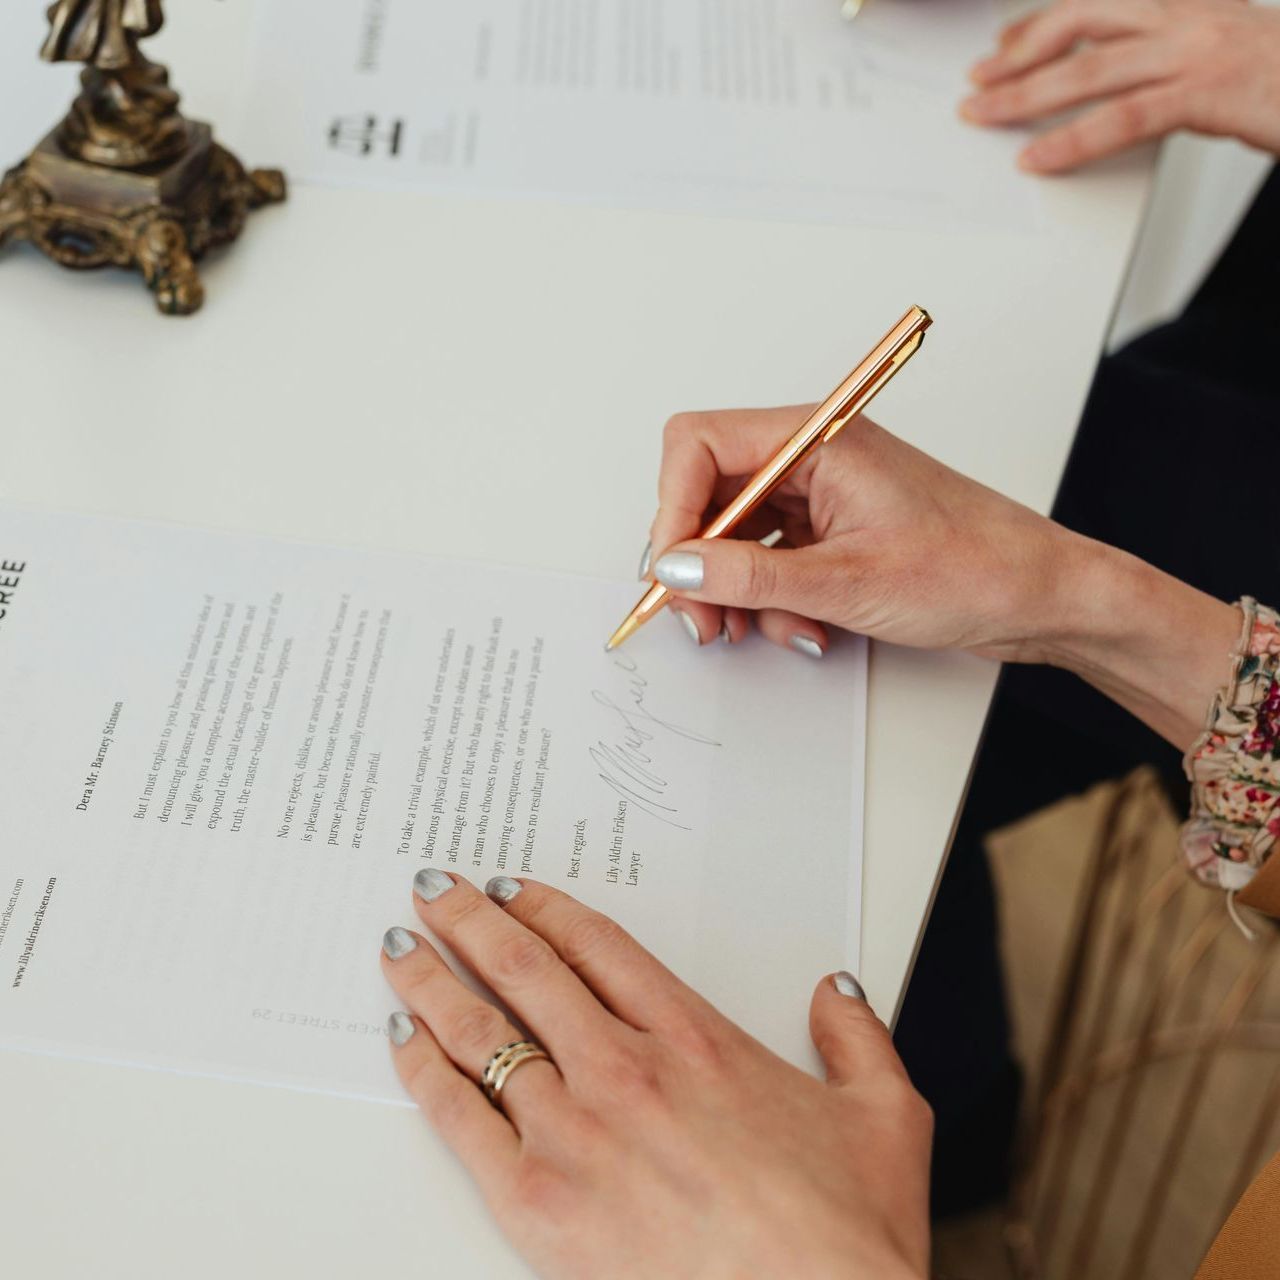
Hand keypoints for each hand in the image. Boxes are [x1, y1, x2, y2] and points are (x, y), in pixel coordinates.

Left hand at [381, 871, 931, 1279]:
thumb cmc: (843, 1231)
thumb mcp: (885, 1115)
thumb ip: (858, 1037)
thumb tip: (838, 992)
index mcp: (695, 1039)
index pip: (598, 946)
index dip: (546, 908)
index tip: (512, 889)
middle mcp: (626, 1070)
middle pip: (527, 970)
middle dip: (471, 921)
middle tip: (436, 891)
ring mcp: (577, 1133)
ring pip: (482, 1032)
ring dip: (433, 981)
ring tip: (401, 949)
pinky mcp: (540, 1204)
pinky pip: (460, 1119)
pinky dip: (424, 1072)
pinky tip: (403, 1041)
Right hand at [646, 406, 1081, 661]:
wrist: (1041, 597)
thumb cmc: (974, 568)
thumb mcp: (847, 582)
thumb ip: (749, 577)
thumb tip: (676, 570)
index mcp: (815, 439)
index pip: (699, 445)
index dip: (672, 509)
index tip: (672, 570)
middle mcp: (811, 458)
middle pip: (709, 494)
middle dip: (699, 562)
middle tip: (702, 618)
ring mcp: (820, 496)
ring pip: (735, 536)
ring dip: (737, 591)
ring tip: (761, 630)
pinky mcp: (831, 531)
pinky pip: (770, 560)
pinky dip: (771, 599)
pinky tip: (804, 627)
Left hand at [959, 0, 1279, 171]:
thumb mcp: (1221, 55)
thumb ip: (1168, 63)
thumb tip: (1121, 89)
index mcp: (1188, 4)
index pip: (1097, 4)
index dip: (1042, 24)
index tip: (1003, 46)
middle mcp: (1187, 17)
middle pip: (1081, 24)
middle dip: (1020, 55)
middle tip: (978, 81)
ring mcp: (1196, 52)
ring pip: (1089, 69)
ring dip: (1025, 95)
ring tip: (983, 114)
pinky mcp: (1207, 92)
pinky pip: (1123, 118)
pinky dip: (1071, 141)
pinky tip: (1037, 157)